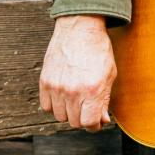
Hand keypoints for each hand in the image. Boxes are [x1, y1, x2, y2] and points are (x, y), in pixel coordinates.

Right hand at [39, 14, 116, 130]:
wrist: (80, 28)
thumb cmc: (98, 50)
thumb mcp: (110, 75)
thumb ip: (105, 100)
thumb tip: (102, 121)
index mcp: (92, 90)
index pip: (89, 123)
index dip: (94, 125)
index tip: (96, 120)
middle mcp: (73, 91)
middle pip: (74, 122)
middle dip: (83, 117)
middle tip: (87, 106)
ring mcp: (57, 87)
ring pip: (60, 116)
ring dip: (68, 111)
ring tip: (76, 97)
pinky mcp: (45, 82)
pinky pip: (46, 106)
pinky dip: (54, 104)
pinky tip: (63, 94)